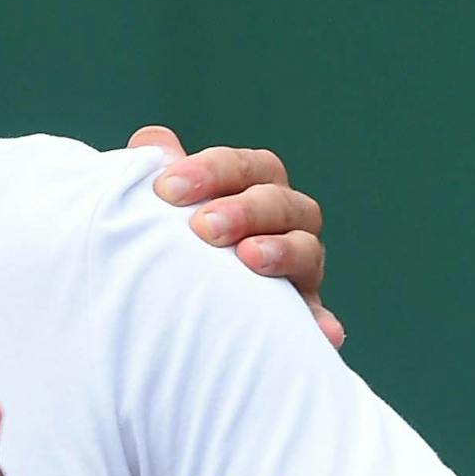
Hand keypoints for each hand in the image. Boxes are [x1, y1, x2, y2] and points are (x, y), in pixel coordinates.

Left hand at [135, 125, 338, 347]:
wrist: (176, 316)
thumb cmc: (173, 247)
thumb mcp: (162, 212)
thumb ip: (159, 176)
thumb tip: (152, 141)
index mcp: (255, 190)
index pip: (246, 168)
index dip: (211, 171)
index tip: (167, 188)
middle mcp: (284, 224)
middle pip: (281, 203)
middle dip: (244, 209)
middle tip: (203, 227)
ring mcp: (298, 270)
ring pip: (307, 250)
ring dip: (282, 250)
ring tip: (249, 258)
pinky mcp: (301, 317)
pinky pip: (317, 319)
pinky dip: (321, 323)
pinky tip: (323, 334)